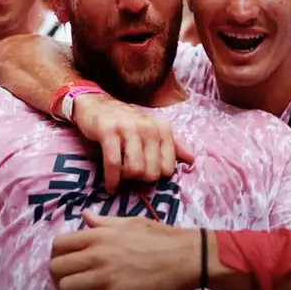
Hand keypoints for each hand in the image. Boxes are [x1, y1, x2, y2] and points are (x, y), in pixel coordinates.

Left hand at [49, 212, 200, 289]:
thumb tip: (85, 216)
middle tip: (73, 286)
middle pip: (56, 268)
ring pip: (65, 289)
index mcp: (100, 235)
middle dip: (60, 279)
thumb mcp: (133, 222)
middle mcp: (97, 254)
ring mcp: (105, 277)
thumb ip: (106, 222)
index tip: (68, 265)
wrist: (189, 257)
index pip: (59, 244)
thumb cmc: (165, 238)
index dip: (59, 256)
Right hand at [71, 94, 194, 192]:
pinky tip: (111, 185)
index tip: (146, 174)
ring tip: (121, 176)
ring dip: (126, 178)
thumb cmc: (128, 122)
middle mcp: (148, 128)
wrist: (98, 104)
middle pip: (151, 172)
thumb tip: (192, 159)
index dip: (157, 175)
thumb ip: (174, 144)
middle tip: (131, 175)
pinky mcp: (108, 132)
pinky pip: (113, 164)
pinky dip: (112, 180)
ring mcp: (128, 129)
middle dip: (140, 179)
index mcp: (163, 129)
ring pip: (135, 169)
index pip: (168, 167)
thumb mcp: (154, 129)